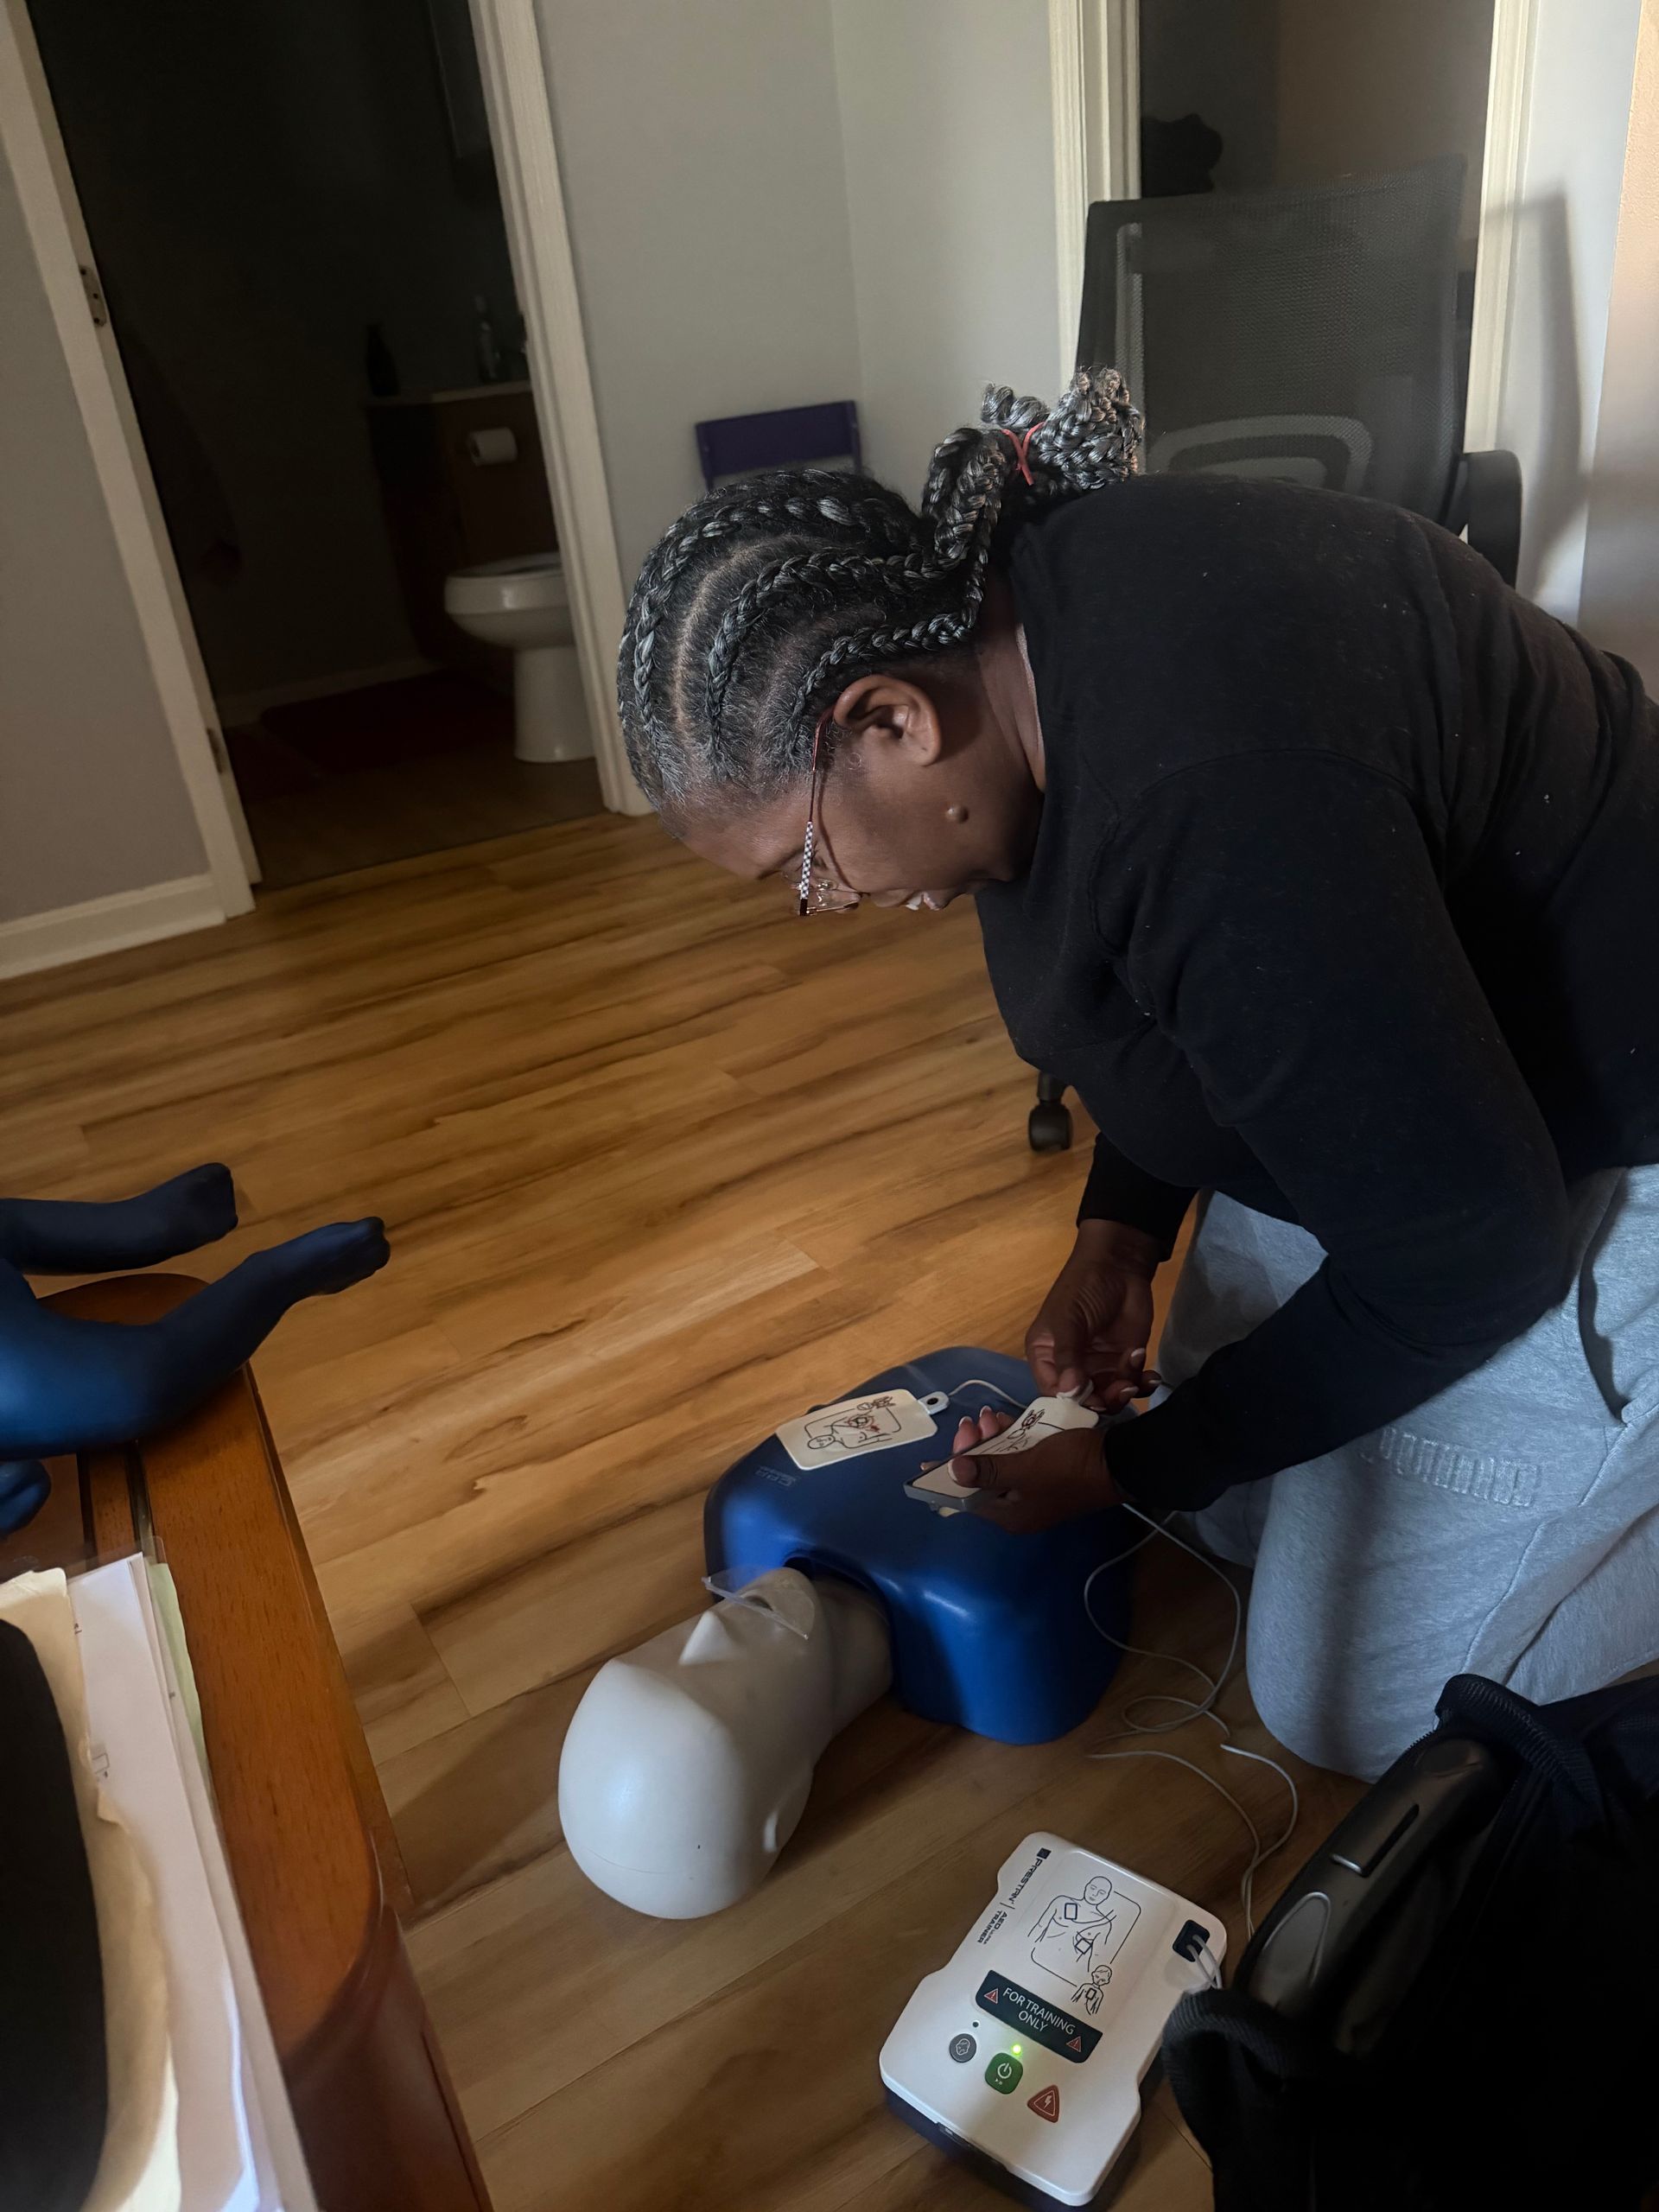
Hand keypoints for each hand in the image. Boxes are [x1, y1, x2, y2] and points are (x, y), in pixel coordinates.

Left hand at [932, 1406, 1119, 1533]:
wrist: (1120, 1460)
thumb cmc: (1069, 1466)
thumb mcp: (1026, 1467)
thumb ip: (988, 1470)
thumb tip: (953, 1472)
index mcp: (1011, 1515)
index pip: (967, 1498)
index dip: (949, 1475)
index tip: (933, 1456)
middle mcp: (1019, 1507)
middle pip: (982, 1479)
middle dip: (972, 1449)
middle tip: (969, 1422)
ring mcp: (1034, 1489)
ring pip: (1000, 1463)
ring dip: (989, 1439)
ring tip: (987, 1415)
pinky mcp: (1047, 1472)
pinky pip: (1018, 1457)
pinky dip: (1009, 1440)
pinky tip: (1004, 1420)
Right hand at [1027, 1220, 1162, 1411]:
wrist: (1120, 1264)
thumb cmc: (1083, 1287)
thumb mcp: (1068, 1319)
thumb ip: (1067, 1356)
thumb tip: (1069, 1392)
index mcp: (1046, 1357)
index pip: (1053, 1393)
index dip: (1070, 1404)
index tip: (1092, 1403)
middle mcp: (1071, 1367)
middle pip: (1084, 1400)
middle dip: (1105, 1400)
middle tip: (1123, 1387)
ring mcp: (1099, 1366)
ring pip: (1110, 1396)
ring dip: (1126, 1392)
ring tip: (1137, 1376)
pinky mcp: (1124, 1361)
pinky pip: (1132, 1384)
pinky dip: (1142, 1384)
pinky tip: (1150, 1374)